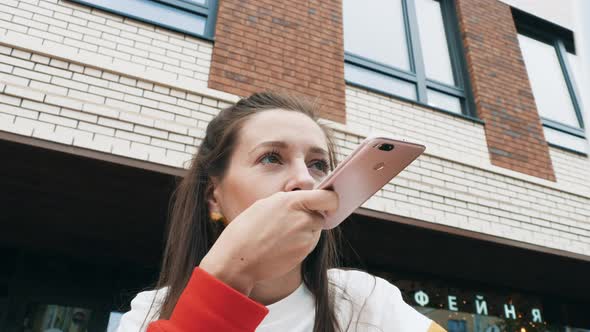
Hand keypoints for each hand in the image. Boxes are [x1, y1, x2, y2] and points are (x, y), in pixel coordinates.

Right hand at [199, 189, 338, 294]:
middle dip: (311, 218)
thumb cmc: (246, 229)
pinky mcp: (303, 253)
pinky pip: (308, 245)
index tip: (328, 204)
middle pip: (320, 216)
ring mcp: (305, 237)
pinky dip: (299, 245)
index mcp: (292, 201)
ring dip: (305, 232)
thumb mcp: (266, 204)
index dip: (331, 201)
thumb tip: (304, 200)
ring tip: (281, 236)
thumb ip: (289, 201)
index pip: (328, 198)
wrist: (239, 258)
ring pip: (315, 231)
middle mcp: (303, 218)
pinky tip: (281, 246)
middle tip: (290, 224)